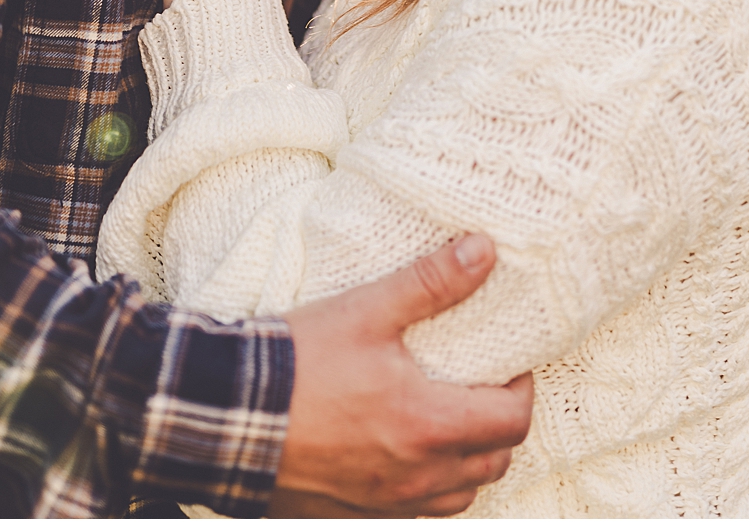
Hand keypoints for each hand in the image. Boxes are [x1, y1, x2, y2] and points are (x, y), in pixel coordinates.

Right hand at [273, 233, 533, 517]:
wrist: (225, 416)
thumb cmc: (299, 361)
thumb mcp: (368, 309)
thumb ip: (432, 281)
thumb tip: (485, 251)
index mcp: (427, 425)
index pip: (511, 421)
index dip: (523, 390)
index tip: (511, 363)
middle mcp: (415, 475)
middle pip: (493, 463)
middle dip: (501, 426)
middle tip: (486, 387)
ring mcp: (384, 502)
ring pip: (457, 495)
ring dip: (469, 461)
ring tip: (452, 420)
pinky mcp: (354, 514)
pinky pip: (415, 512)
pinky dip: (430, 486)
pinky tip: (408, 452)